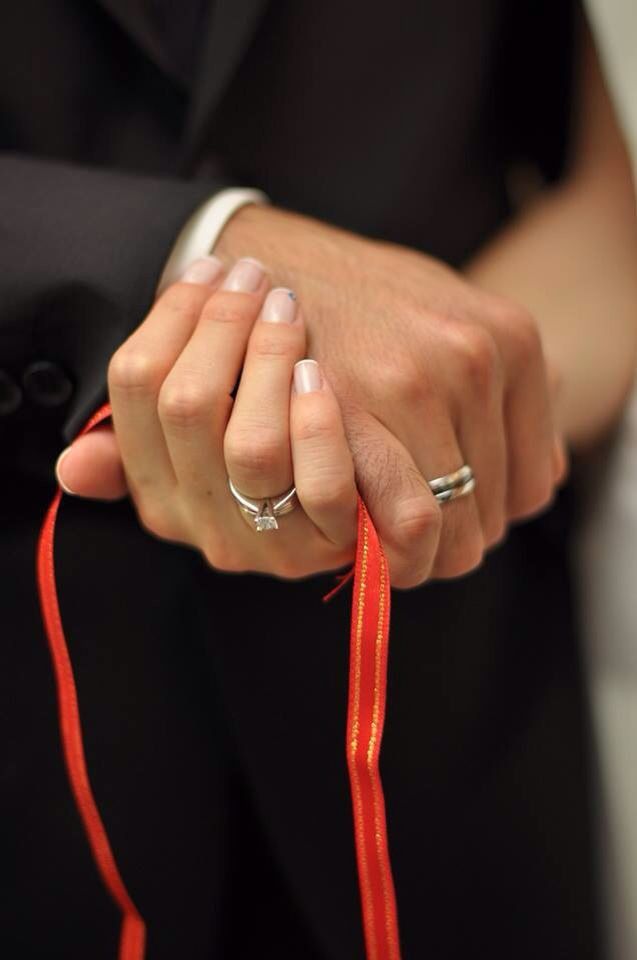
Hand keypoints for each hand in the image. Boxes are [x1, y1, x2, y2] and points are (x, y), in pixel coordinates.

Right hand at [57, 256, 357, 578]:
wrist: (356, 523)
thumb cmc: (266, 463)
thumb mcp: (192, 461)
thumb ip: (134, 449)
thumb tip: (71, 466)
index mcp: (156, 494)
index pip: (134, 388)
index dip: (170, 316)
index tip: (210, 269)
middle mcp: (203, 524)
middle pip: (186, 406)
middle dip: (220, 324)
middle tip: (254, 275)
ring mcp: (268, 542)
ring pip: (251, 446)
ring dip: (268, 359)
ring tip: (286, 309)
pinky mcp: (331, 543)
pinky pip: (320, 484)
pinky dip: (317, 424)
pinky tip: (317, 374)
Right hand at [214, 206, 566, 585]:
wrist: (275, 265)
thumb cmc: (369, 303)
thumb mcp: (458, 318)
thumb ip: (512, 392)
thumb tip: (550, 469)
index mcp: (513, 340)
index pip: (533, 485)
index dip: (492, 517)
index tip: (457, 523)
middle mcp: (473, 359)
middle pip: (490, 514)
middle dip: (454, 542)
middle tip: (416, 539)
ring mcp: (414, 384)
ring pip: (449, 528)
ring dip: (418, 552)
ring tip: (386, 540)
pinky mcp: (353, 410)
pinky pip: (401, 520)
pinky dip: (388, 548)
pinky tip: (364, 537)